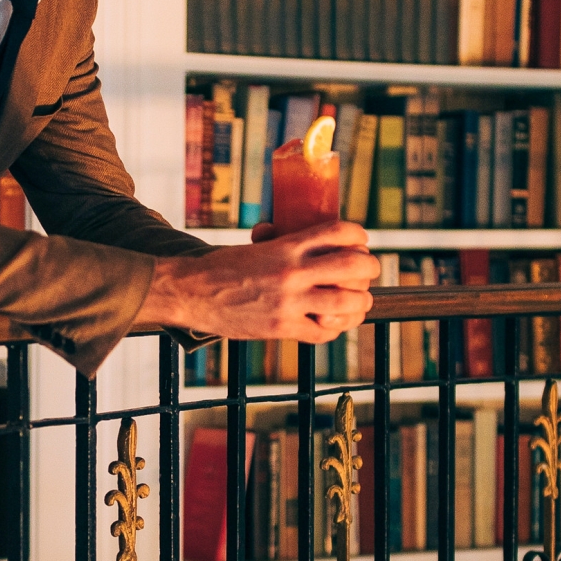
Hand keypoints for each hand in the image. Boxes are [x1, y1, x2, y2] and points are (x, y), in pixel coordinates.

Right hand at [144, 223, 375, 343]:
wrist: (190, 292)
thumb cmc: (221, 267)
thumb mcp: (254, 246)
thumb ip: (276, 239)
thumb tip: (281, 228)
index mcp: (287, 246)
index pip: (339, 232)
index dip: (358, 236)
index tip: (360, 242)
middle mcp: (292, 272)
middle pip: (354, 267)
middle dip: (369, 269)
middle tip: (368, 273)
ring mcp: (288, 302)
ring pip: (347, 302)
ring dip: (360, 302)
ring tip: (358, 302)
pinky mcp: (281, 328)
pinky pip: (324, 331)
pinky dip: (335, 328)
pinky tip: (332, 323)